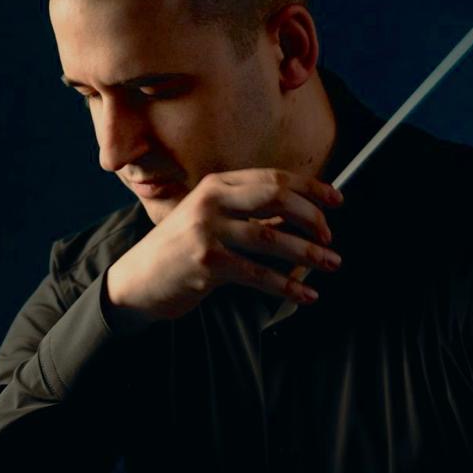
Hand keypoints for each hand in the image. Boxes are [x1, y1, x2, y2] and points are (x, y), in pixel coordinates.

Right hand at [106, 168, 345, 321]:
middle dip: (311, 216)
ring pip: (270, 237)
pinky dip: (287, 286)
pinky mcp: (207, 264)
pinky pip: (257, 274)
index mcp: (215, 185)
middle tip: (330, 236)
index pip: (272, 178)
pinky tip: (305, 294)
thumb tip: (300, 218)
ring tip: (330, 264)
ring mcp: (207, 231)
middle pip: (275, 197)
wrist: (136, 281)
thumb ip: (249, 216)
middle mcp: (210, 202)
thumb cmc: (180, 252)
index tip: (336, 199)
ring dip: (307, 253)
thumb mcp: (211, 221)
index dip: (310, 188)